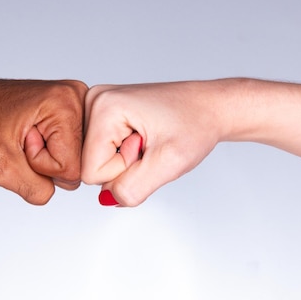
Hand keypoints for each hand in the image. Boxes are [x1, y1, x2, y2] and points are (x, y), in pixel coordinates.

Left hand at [0, 79, 87, 204]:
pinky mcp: (65, 113)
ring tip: (19, 137)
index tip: (18, 143)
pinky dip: (44, 151)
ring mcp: (71, 104)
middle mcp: (75, 98)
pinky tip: (26, 136)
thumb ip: (36, 189)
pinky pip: (65, 151)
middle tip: (18, 140)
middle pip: (78, 163)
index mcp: (65, 103)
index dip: (40, 166)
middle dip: (44, 162)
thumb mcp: (0, 167)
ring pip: (71, 159)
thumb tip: (59, 191)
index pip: (73, 168)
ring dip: (42, 157)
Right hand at [81, 81, 228, 205]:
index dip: (124, 171)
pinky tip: (143, 138)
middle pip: (91, 165)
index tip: (148, 148)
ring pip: (96, 160)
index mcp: (103, 106)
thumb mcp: (170, 163)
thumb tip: (107, 199)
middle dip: (124, 165)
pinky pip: (102, 152)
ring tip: (149, 140)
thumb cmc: (195, 124)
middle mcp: (94, 100)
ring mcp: (96, 105)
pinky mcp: (103, 113)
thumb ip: (134, 187)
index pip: (92, 171)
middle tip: (150, 144)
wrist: (210, 107)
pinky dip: (124, 154)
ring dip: (125, 160)